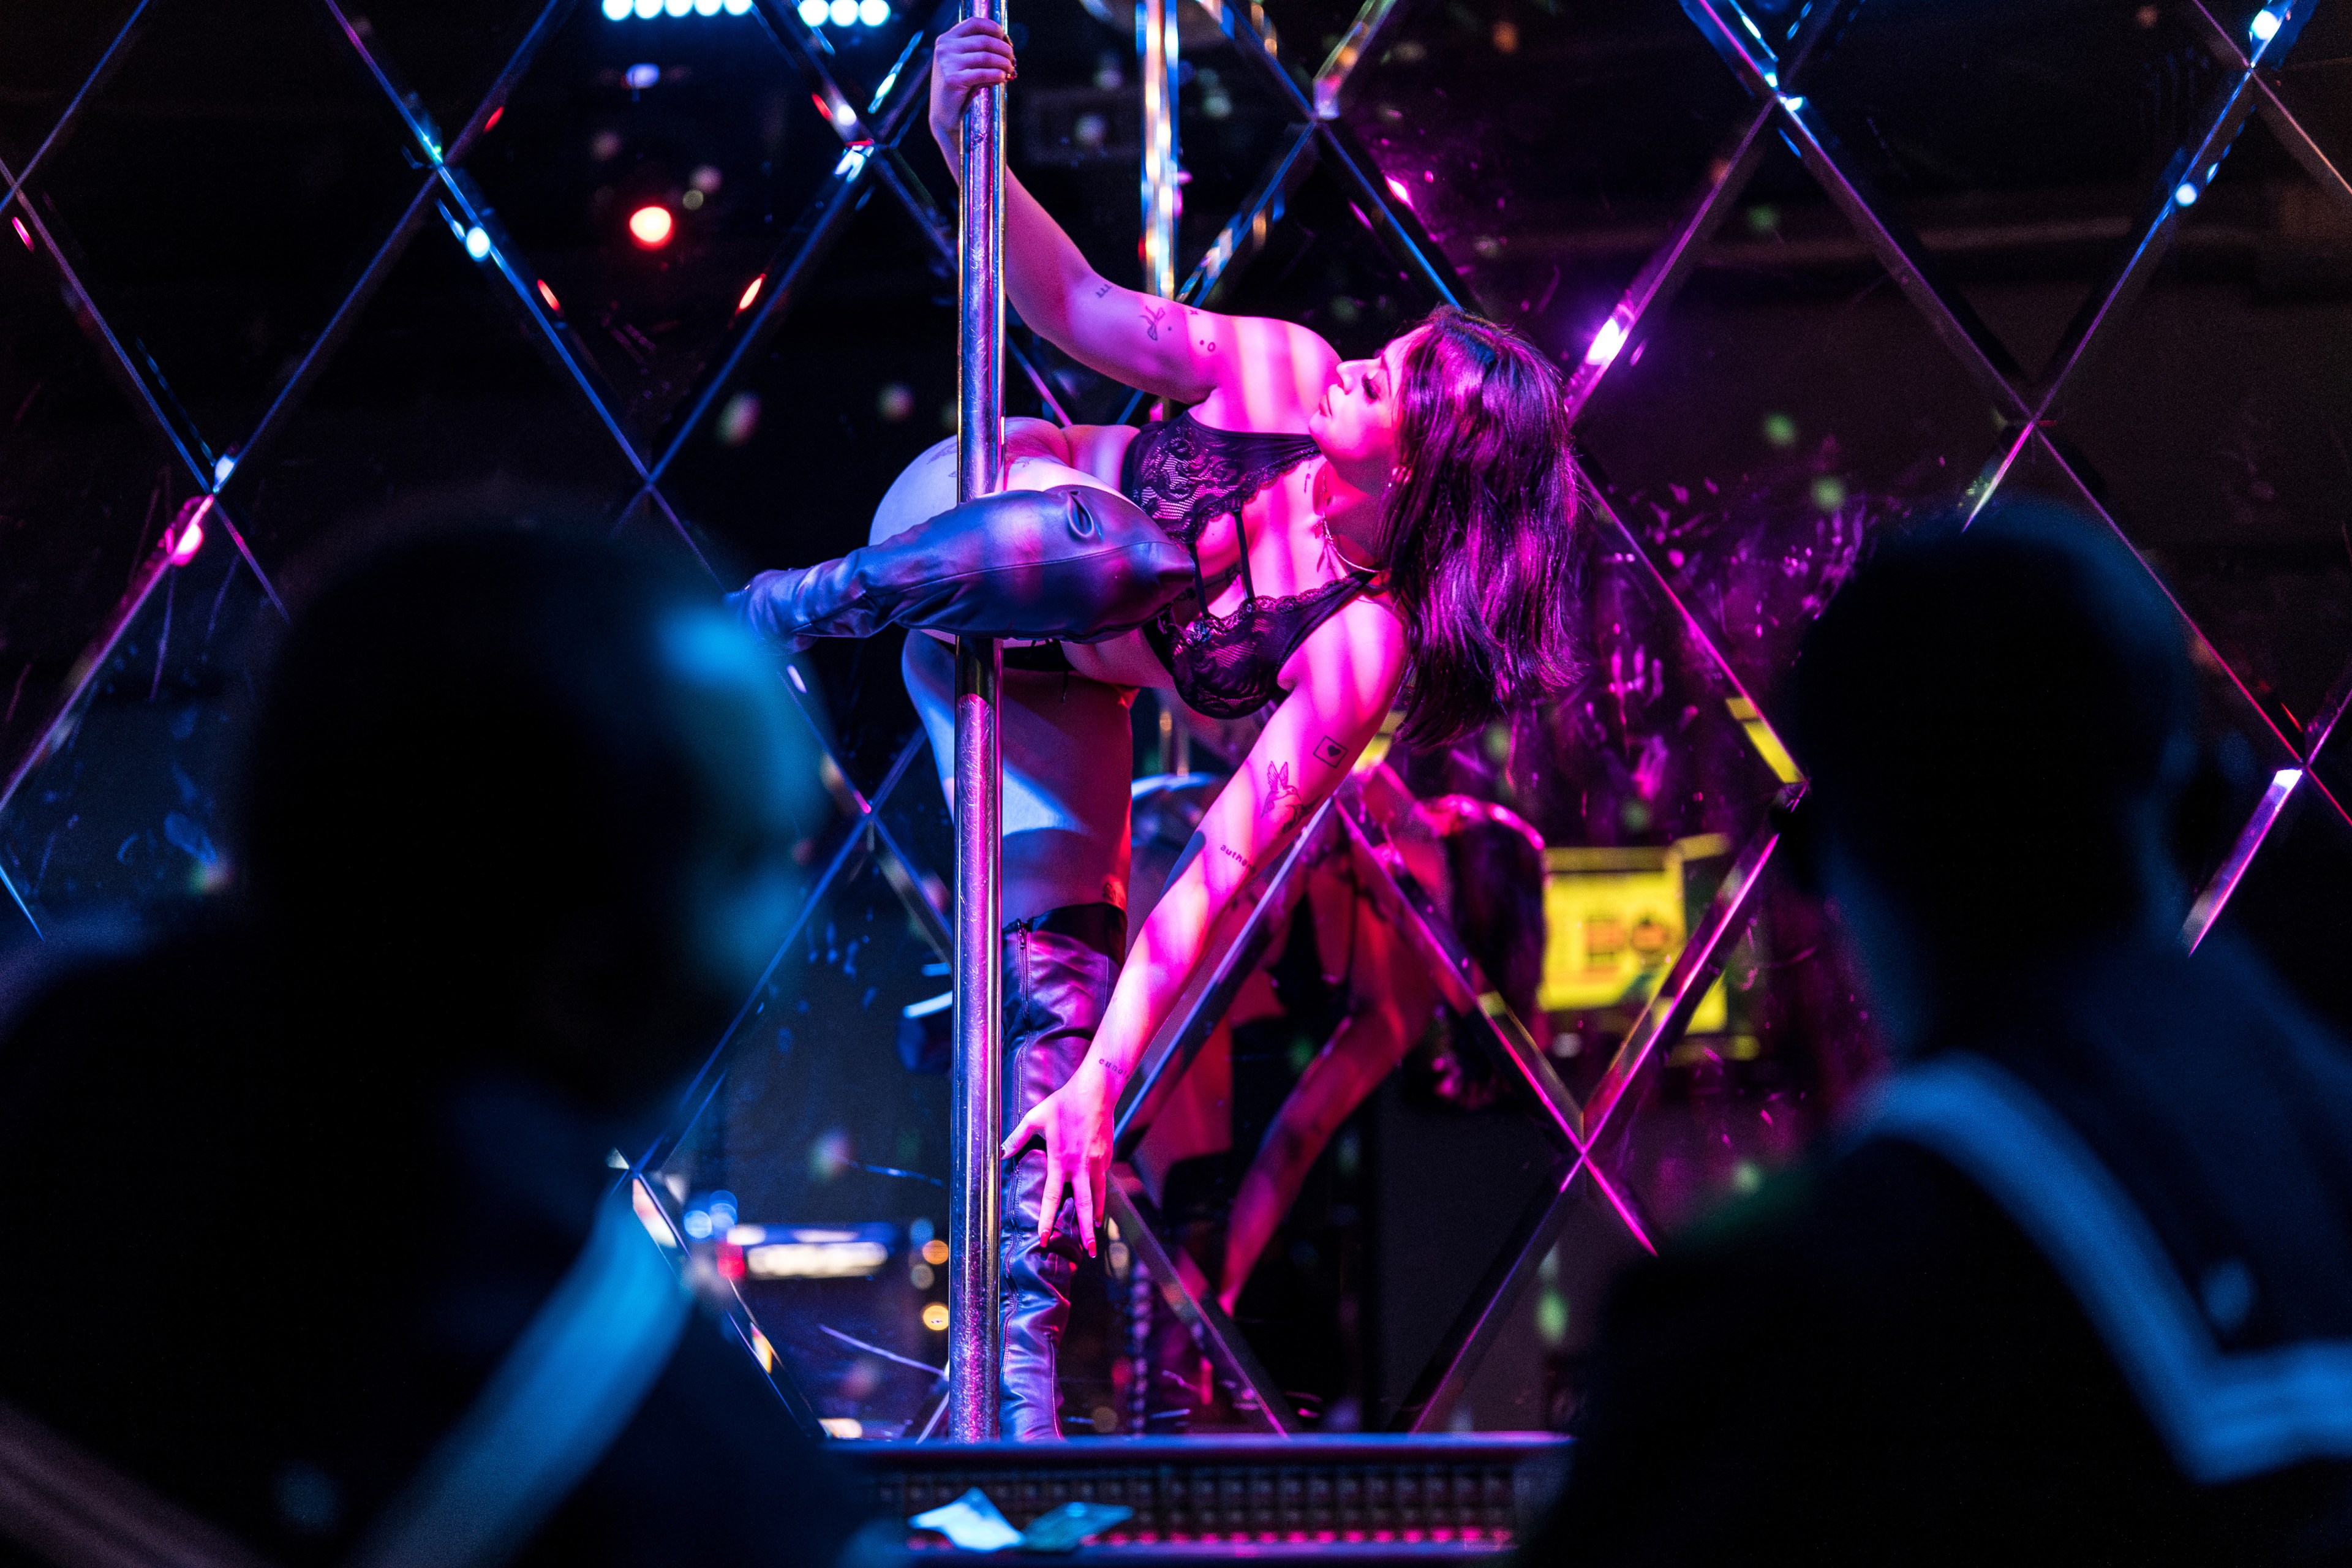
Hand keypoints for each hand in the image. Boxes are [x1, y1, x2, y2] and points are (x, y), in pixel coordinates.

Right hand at [929, 17, 1015, 165]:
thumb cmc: (960, 90)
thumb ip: (979, 51)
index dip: (994, 28)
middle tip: (1013, 60)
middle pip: (984, 41)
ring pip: (986, 56)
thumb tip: (1006, 44)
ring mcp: (947, 63)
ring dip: (1003, 63)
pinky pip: (983, 73)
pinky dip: (997, 75)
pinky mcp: (953, 79)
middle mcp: (945, 48)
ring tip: (1010, 71)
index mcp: (947, 39)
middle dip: (1004, 50)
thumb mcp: (966, 64)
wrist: (946, 117)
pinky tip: (1003, 78)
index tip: (1006, 38)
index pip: (974, 23)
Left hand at [1001, 1057, 1115, 1255]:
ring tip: (1096, 1234)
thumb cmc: (1064, 1102)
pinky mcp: (1106, 1156)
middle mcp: (1081, 1166)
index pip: (1052, 1197)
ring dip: (1097, 1217)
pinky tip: (1098, 1201)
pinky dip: (1101, 1194)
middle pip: (1085, 1205)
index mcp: (1061, 1160)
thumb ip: (1017, 1137)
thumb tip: (1001, 1152)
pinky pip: (1103, 1180)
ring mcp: (1098, 1162)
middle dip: (1087, 1232)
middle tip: (1089, 1252)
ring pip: (1099, 1196)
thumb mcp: (1036, 1117)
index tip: (1044, 1238)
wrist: (1096, 1090)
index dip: (1047, 1220)